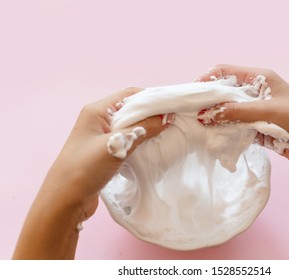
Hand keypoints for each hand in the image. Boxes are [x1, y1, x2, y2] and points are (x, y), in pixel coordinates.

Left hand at [42, 87, 168, 217]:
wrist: (64, 201)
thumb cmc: (84, 169)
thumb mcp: (116, 145)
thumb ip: (141, 130)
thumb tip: (165, 118)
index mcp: (96, 111)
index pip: (128, 95)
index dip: (150, 98)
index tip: (171, 105)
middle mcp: (98, 120)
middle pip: (130, 109)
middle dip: (151, 113)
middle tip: (172, 119)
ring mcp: (100, 137)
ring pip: (130, 125)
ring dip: (147, 128)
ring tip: (166, 132)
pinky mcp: (104, 152)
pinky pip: (127, 140)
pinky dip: (140, 140)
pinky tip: (152, 146)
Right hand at [197, 64, 288, 170]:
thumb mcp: (268, 111)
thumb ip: (237, 112)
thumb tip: (206, 114)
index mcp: (261, 78)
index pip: (227, 72)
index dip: (209, 79)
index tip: (194, 93)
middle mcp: (257, 93)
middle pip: (226, 93)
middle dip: (210, 102)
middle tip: (193, 112)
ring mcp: (257, 112)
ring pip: (230, 112)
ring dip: (217, 119)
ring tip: (200, 127)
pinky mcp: (258, 129)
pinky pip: (237, 128)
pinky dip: (227, 132)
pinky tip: (217, 137)